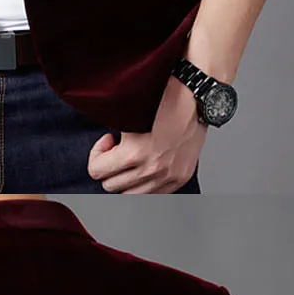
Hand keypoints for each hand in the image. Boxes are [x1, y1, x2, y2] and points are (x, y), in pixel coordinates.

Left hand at [87, 74, 206, 192]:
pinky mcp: (179, 178)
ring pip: (130, 195)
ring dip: (126, 179)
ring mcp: (167, 177)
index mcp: (134, 154)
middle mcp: (151, 169)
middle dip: (110, 167)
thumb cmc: (165, 100)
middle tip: (118, 150)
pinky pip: (153, 194)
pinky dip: (145, 184)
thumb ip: (112, 132)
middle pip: (110, 186)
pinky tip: (147, 166)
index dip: (97, 154)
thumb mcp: (129, 112)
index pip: (96, 171)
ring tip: (133, 160)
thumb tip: (102, 144)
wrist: (197, 99)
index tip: (108, 142)